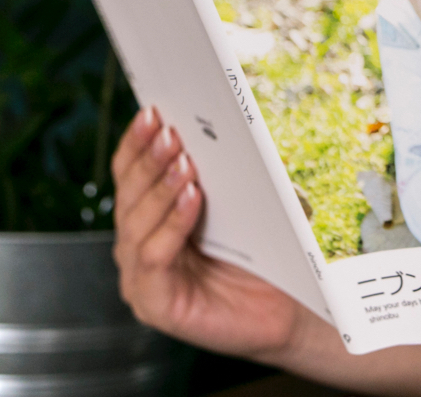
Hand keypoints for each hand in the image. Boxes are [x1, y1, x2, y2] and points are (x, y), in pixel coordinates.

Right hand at [111, 107, 302, 363]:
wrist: (291, 309)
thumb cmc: (266, 256)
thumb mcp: (246, 204)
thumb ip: (227, 174)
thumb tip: (222, 131)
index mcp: (151, 221)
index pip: (130, 176)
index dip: (137, 143)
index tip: (152, 111)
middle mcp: (138, 248)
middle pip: (129, 195)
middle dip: (149, 159)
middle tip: (170, 130)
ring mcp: (141, 278)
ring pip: (136, 223)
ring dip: (161, 186)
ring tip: (186, 160)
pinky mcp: (155, 304)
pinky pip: (154, 256)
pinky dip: (172, 223)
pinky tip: (192, 197)